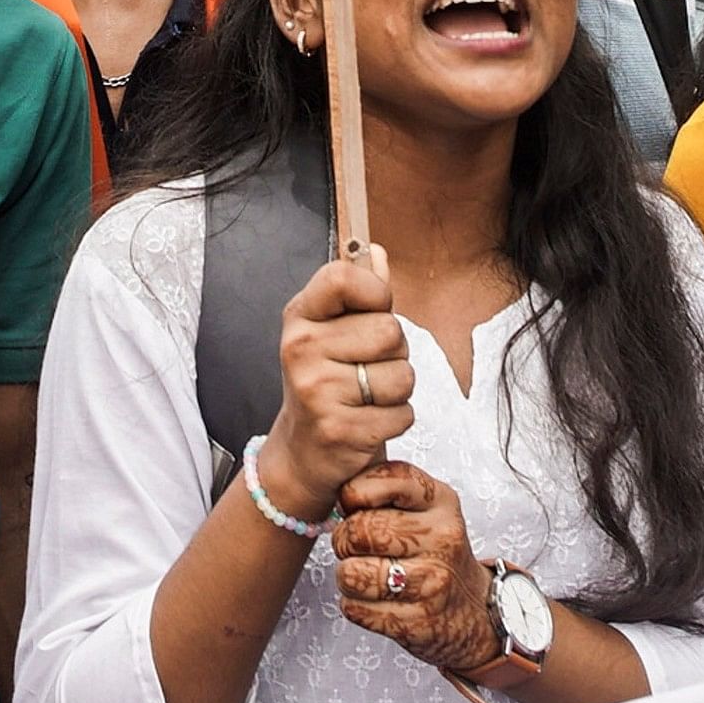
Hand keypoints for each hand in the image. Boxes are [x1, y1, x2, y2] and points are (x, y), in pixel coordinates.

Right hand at [252, 246, 407, 523]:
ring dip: (398, 391)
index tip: (374, 310)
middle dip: (394, 353)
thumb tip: (375, 251)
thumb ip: (359, 293)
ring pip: (402, 375)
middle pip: (389, 331)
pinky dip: (396, 420)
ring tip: (368, 397)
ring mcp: (316, 390)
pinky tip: (369, 422)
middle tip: (367, 368)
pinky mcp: (338, 429)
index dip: (376, 293)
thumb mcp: (333, 332)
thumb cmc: (326, 382)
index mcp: (301, 317)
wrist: (302, 451)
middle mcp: (301, 349)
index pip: (344, 277)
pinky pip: (402, 414)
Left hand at [330, 464, 498, 674]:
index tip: (355, 505)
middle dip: (344, 540)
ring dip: (347, 576)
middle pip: (358, 531)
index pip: (387, 479)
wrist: (473, 609)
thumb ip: (386, 488)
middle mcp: (442, 539)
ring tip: (365, 574)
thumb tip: (339, 497)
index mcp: (442, 502)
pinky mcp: (416, 621)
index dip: (355, 493)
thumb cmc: (435, 552)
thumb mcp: (426, 507)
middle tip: (357, 547)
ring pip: (350, 574)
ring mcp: (431, 583)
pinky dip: (355, 605)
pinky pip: (354, 608)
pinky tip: (375, 600)